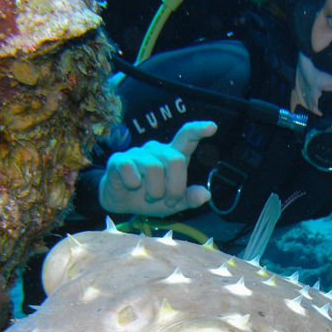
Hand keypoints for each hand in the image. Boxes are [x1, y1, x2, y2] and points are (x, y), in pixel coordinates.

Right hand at [98, 120, 217, 215]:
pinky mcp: (119, 159)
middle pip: (176, 160)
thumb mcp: (174, 203)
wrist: (121, 203)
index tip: (212, 127)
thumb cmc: (150, 198)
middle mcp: (156, 150)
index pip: (186, 136)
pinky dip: (133, 183)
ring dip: (155, 192)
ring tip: (150, 198)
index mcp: (172, 156)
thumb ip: (190, 198)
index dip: (198, 130)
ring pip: (154, 168)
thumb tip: (206, 195)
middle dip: (175, 188)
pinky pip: (130, 169)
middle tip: (169, 202)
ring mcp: (137, 153)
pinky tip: (131, 185)